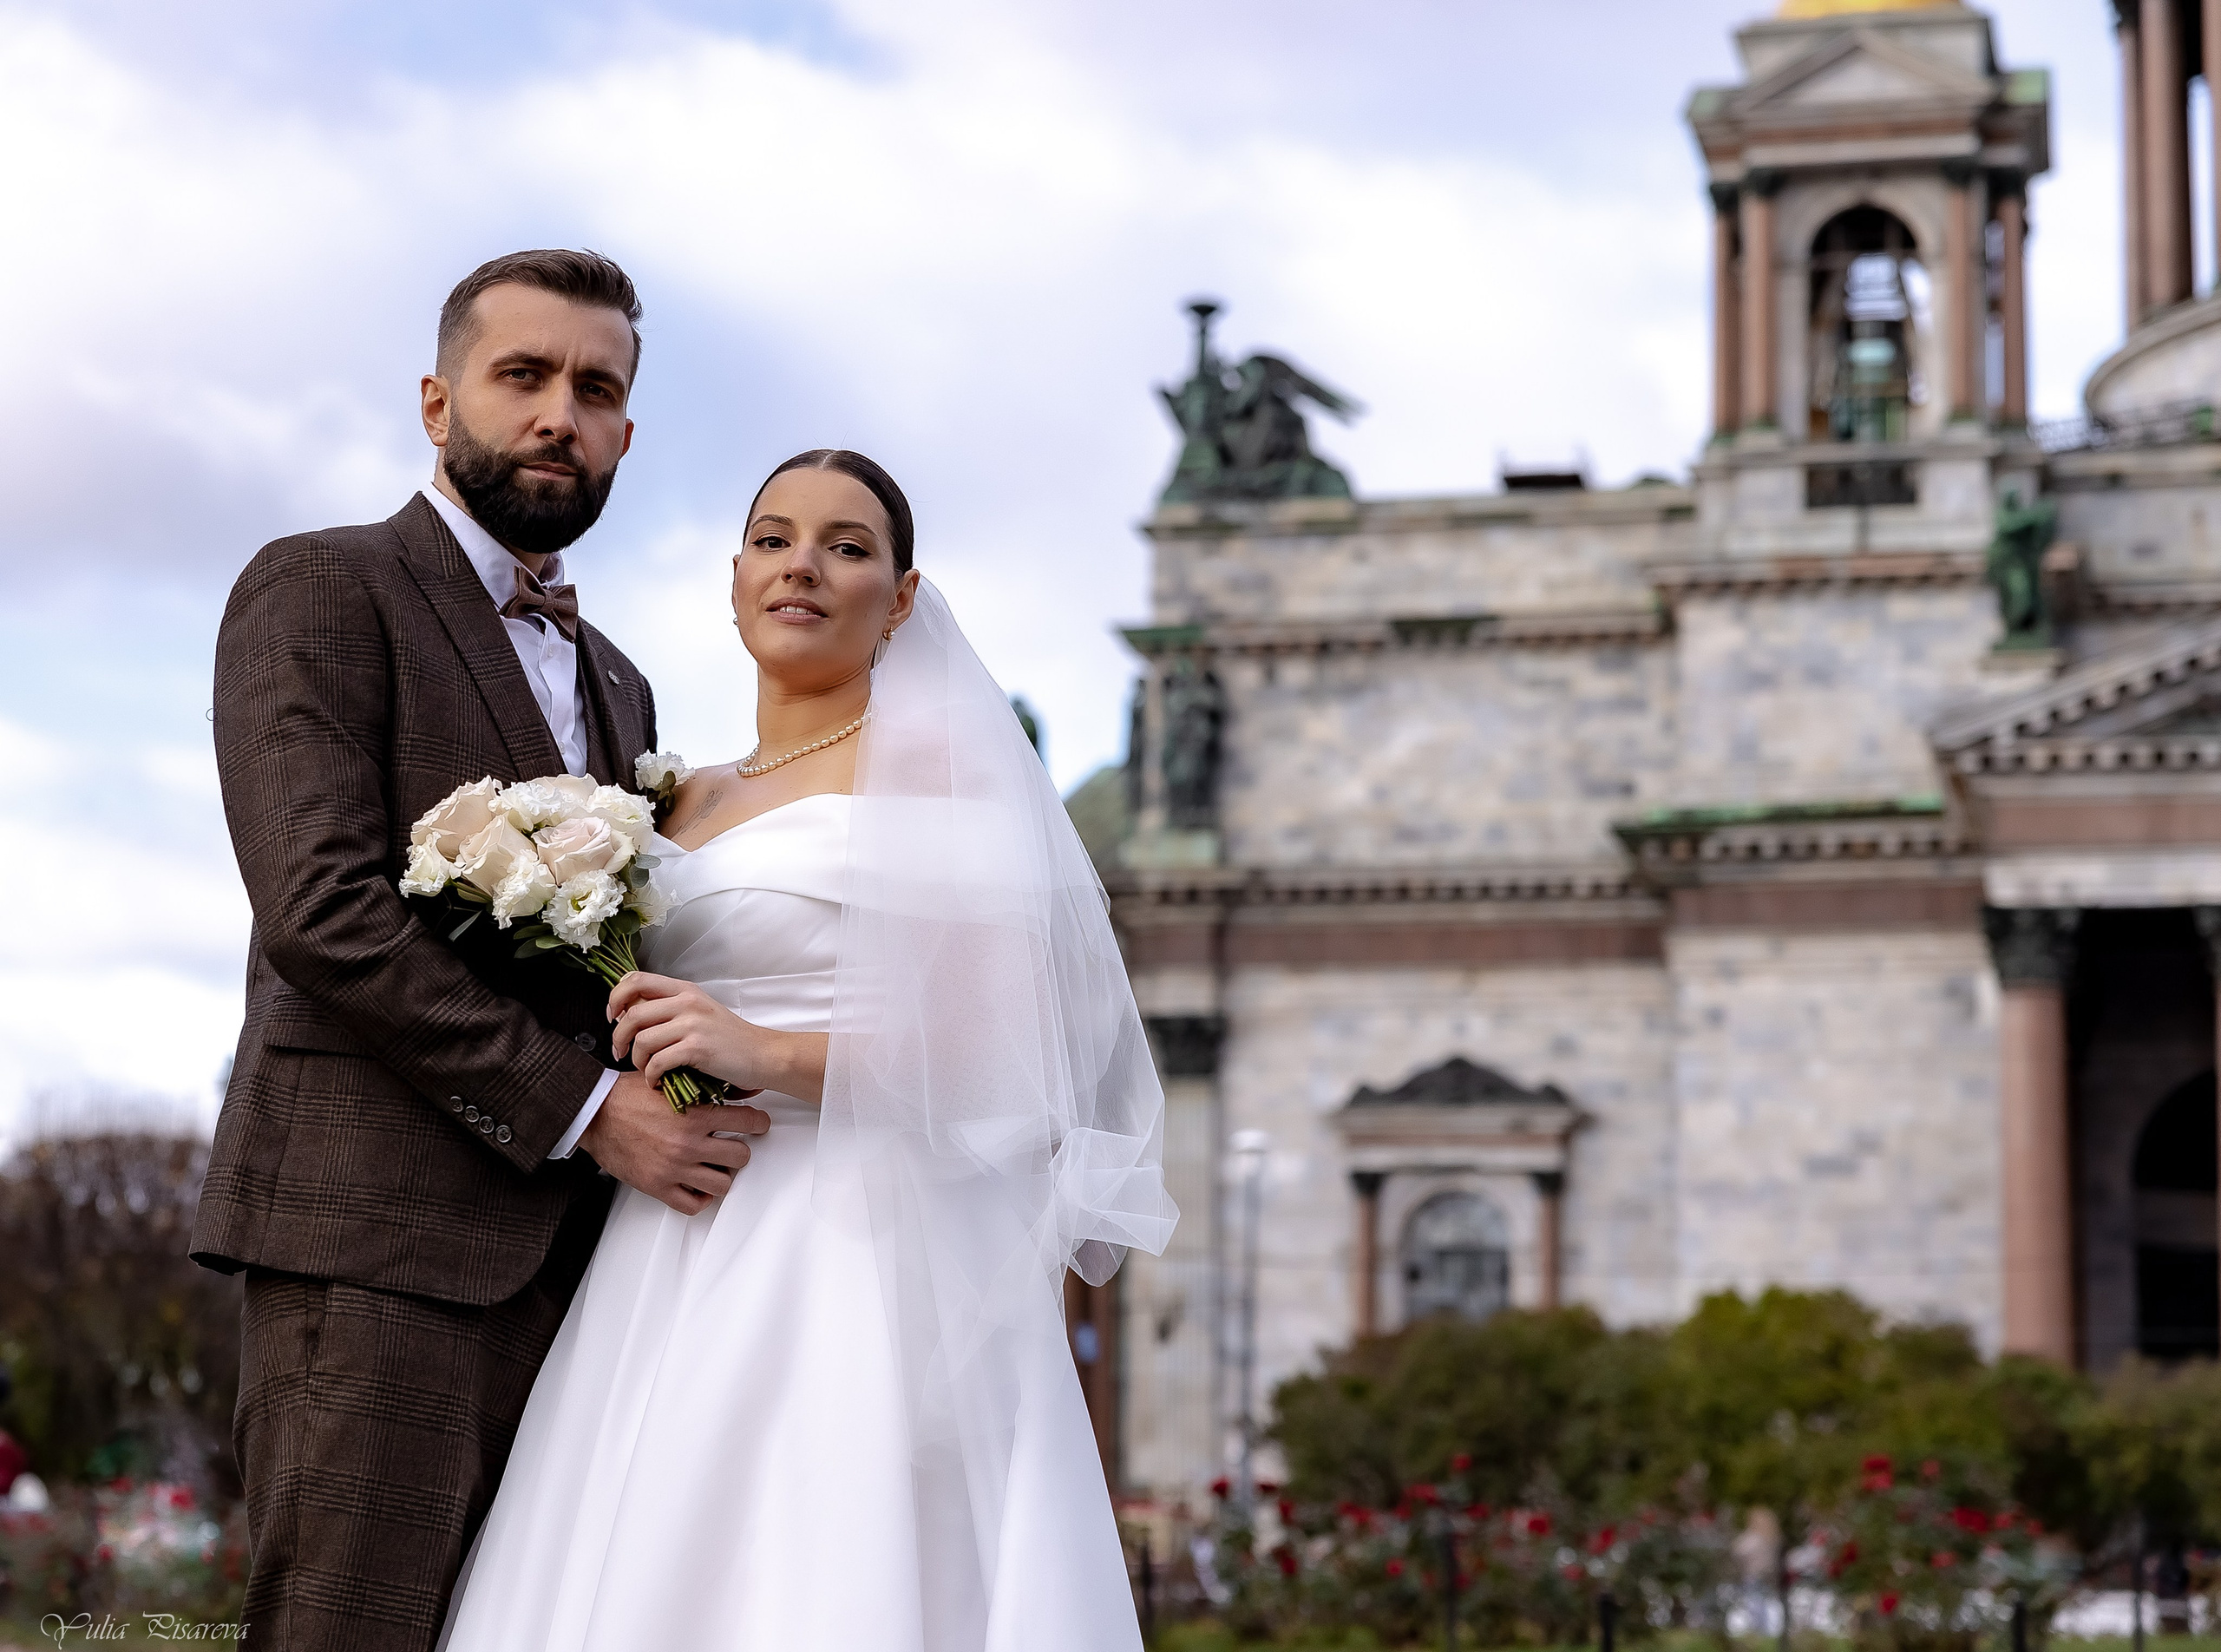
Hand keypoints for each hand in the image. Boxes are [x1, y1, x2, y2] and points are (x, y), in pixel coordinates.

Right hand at [578, 1070, 769, 1215]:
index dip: (758, 1122)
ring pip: (722, 1184)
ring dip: (722, 1176)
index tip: (758, 1124)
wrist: (594, 1114)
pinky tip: (697, 1186)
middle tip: (732, 1146)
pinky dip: (700, 1198)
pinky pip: (693, 1205)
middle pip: (740, 1156)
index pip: (747, 1121)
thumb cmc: (626, 1096)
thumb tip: (727, 1084)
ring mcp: (674, 1168)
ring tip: (715, 1166)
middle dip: (740, 1150)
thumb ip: (698, 1086)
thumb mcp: (668, 1081)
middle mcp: (687, 1144)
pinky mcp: (658, 1186)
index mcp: (694, 1115)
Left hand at [608, 972, 826, 1101]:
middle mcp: (687, 1002)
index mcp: (685, 990)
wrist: (763, 1055)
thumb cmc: (731, 1039)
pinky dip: (651, 1077)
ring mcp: (693, 1024)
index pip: (635, 980)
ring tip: (646, 1070)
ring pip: (642, 1040)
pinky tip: (658, 1082)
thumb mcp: (700, 1013)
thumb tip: (631, 1014)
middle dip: (618, 1037)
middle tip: (620, 1052)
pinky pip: (657, 1062)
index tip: (613, 1017)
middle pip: (632, 1013)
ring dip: (637, 1060)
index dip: (616, 998)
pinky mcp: (697, 1048)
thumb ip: (670, 1009)